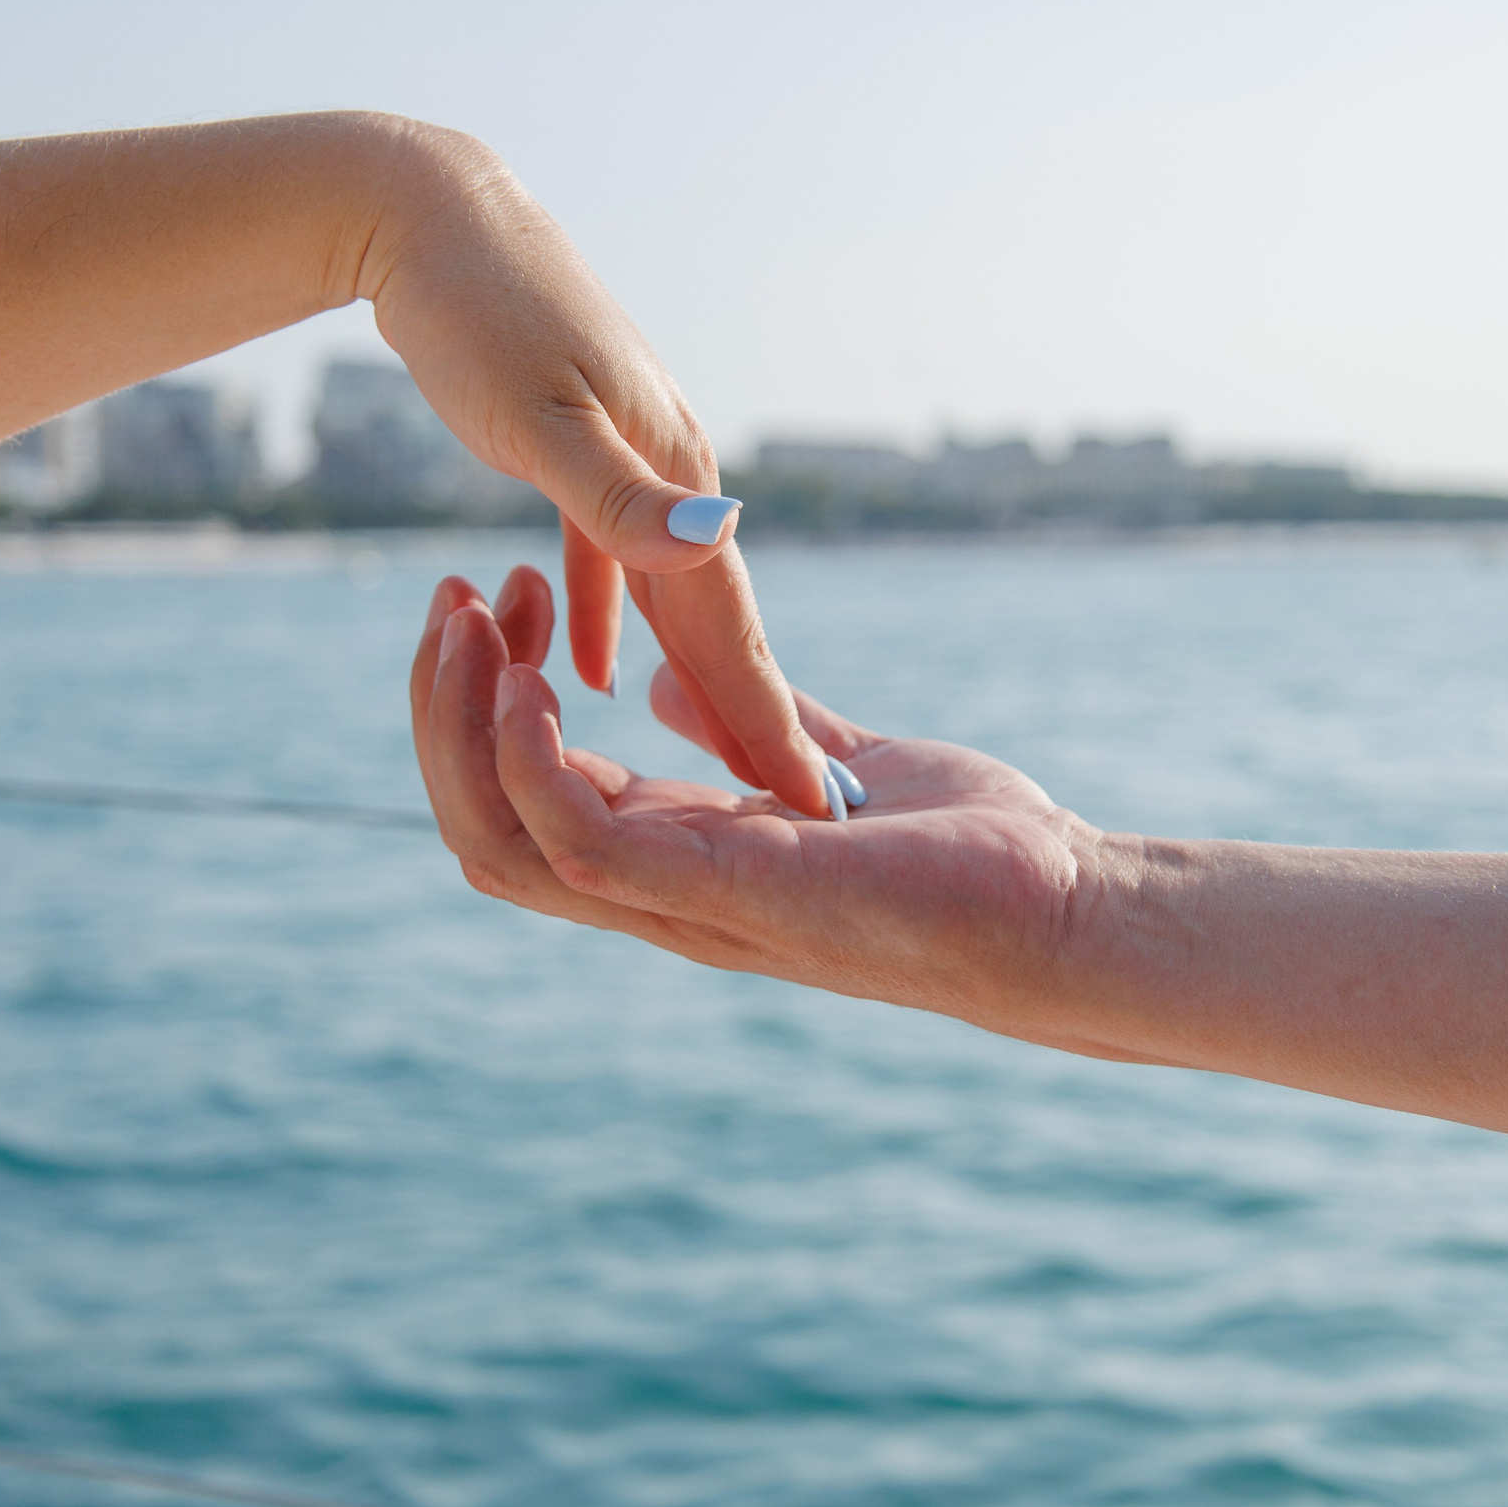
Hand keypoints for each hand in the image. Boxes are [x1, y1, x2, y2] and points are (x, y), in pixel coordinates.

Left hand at [364, 123, 828, 816]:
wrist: (430, 217)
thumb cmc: (475, 312)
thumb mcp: (540, 413)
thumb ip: (620, 496)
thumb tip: (718, 542)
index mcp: (672, 473)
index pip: (730, 623)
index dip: (765, 717)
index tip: (814, 803)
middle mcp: (670, 472)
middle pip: (716, 619)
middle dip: (753, 715)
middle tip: (798, 810)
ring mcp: (630, 461)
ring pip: (671, 595)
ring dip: (698, 676)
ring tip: (729, 760)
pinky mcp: (583, 452)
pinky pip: (610, 563)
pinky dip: (614, 621)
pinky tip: (605, 675)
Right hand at [410, 569, 1137, 1053]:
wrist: (1065, 910)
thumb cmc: (972, 852)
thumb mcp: (832, 763)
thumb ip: (746, 726)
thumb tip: (665, 680)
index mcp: (680, 852)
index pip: (526, 795)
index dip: (483, 699)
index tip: (495, 596)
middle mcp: (664, 889)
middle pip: (481, 823)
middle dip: (442, 708)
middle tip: (452, 598)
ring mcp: (688, 899)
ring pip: (501, 839)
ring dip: (462, 725)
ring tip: (469, 618)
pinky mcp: (730, 893)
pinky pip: (580, 843)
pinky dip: (528, 765)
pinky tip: (527, 682)